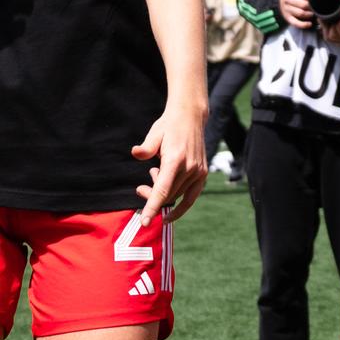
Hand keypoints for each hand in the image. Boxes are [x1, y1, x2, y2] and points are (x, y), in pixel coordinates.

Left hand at [132, 102, 207, 223]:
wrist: (191, 116)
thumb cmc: (169, 125)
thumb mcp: (155, 133)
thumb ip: (146, 148)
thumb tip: (136, 153)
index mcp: (176, 159)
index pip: (162, 190)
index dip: (152, 208)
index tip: (144, 222)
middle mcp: (190, 168)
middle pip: (167, 195)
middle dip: (151, 197)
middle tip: (140, 188)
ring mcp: (198, 171)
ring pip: (177, 196)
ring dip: (163, 194)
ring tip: (155, 176)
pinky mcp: (203, 173)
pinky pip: (191, 196)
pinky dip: (181, 205)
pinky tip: (170, 212)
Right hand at [279, 0, 314, 28]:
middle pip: (303, 5)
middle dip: (312, 6)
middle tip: (317, 6)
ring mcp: (286, 9)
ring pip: (301, 13)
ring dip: (310, 14)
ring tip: (314, 12)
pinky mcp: (287, 17)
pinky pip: (295, 23)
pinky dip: (303, 25)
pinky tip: (309, 24)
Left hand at [320, 0, 339, 44]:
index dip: (339, 25)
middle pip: (332, 35)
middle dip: (329, 25)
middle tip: (329, 17)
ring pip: (328, 37)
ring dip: (325, 28)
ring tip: (326, 19)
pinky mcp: (336, 41)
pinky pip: (327, 37)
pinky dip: (325, 30)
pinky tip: (326, 23)